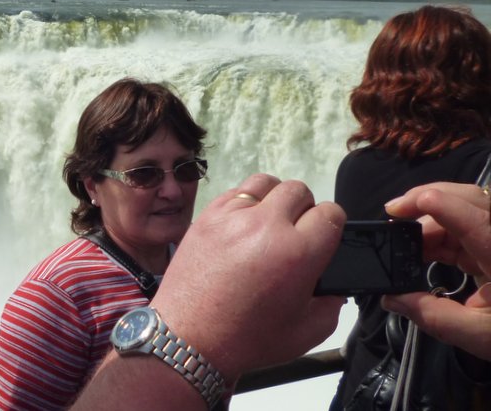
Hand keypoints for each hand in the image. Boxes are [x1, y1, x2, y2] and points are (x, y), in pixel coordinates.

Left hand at [151, 173, 345, 382]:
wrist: (189, 337)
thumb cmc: (245, 339)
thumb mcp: (306, 332)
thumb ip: (331, 304)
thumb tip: (333, 287)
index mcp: (297, 253)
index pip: (331, 214)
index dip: (331, 226)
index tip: (322, 239)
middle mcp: (266, 226)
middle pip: (300, 191)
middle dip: (304, 210)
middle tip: (295, 234)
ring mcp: (233, 216)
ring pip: (267, 183)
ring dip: (275, 199)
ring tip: (269, 223)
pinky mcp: (208, 215)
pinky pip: (236, 191)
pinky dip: (245, 203)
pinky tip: (243, 226)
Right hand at [381, 181, 490, 360]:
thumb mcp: (480, 335)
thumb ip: (433, 316)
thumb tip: (392, 298)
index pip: (473, 220)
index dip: (438, 205)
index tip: (400, 208)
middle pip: (469, 198)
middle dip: (426, 199)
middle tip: (391, 213)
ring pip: (464, 209)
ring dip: (429, 220)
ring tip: (401, 241)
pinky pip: (465, 227)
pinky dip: (439, 234)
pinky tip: (420, 249)